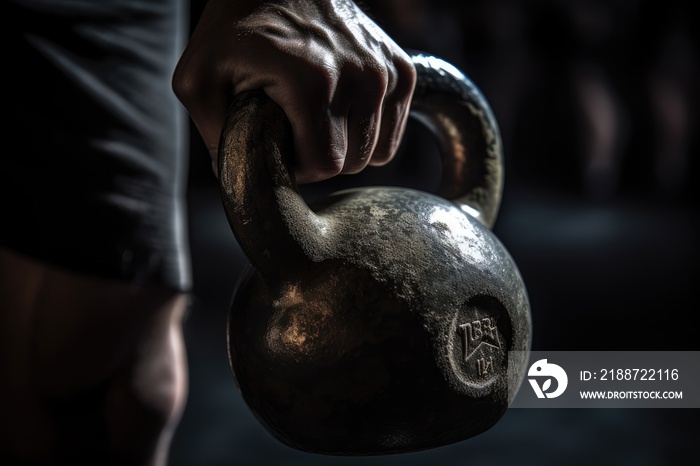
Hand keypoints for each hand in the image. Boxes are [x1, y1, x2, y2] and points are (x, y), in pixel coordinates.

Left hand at [173, 0, 415, 182]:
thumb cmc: (237, 27)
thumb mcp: (199, 77)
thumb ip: (212, 135)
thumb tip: (241, 179)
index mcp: (313, 82)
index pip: (325, 165)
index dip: (300, 169)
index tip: (282, 149)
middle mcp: (361, 76)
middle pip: (354, 162)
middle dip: (322, 159)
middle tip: (296, 134)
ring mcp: (386, 72)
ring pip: (377, 152)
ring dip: (347, 148)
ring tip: (318, 122)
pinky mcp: (401, 69)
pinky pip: (394, 132)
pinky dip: (370, 133)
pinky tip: (343, 113)